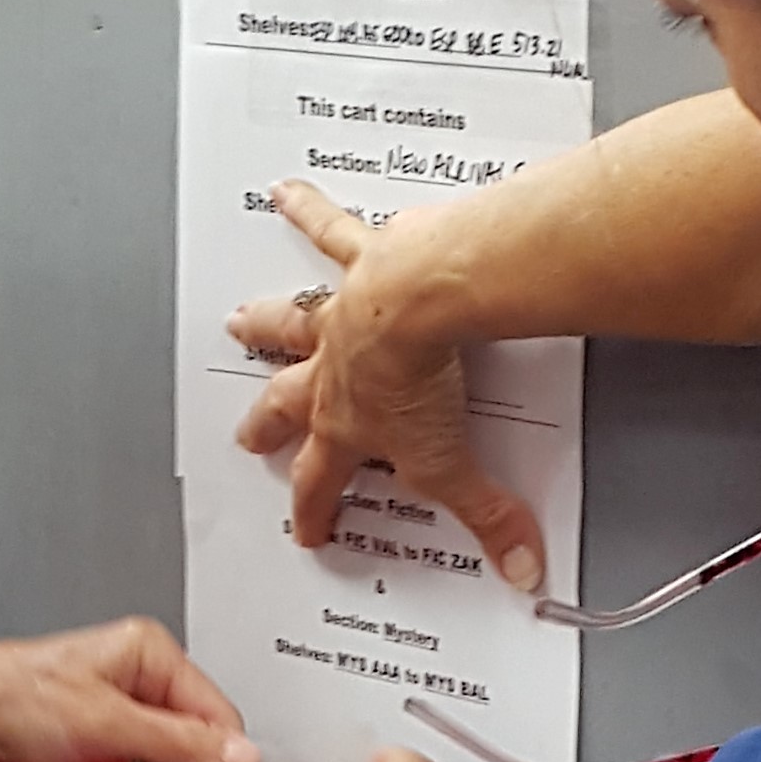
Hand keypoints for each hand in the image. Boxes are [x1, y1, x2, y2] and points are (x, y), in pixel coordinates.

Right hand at [229, 180, 549, 594]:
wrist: (419, 306)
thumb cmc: (421, 377)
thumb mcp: (456, 466)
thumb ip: (490, 518)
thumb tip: (521, 570)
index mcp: (346, 424)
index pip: (319, 483)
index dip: (312, 512)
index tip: (309, 530)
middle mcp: (331, 372)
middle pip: (286, 404)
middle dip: (266, 424)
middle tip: (249, 432)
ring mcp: (338, 318)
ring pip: (288, 325)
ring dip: (263, 325)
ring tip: (240, 318)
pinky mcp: (360, 262)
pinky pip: (327, 232)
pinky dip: (305, 209)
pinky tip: (287, 192)